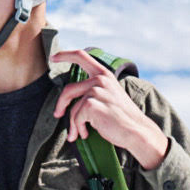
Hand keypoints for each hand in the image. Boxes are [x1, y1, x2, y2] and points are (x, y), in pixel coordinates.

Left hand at [52, 49, 168, 169]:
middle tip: (58, 115)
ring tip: (77, 133)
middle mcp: (100, 80)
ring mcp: (96, 91)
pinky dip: (78, 129)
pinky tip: (85, 134)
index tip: (53, 58)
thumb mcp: (110, 96)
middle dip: (61, 104)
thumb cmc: (122, 118)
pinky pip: (76, 118)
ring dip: (72, 124)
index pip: (81, 56)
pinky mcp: (91, 104)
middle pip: (68, 90)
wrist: (136, 131)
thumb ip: (95, 90)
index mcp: (104, 74)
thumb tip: (70, 98)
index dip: (65, 55)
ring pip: (72, 108)